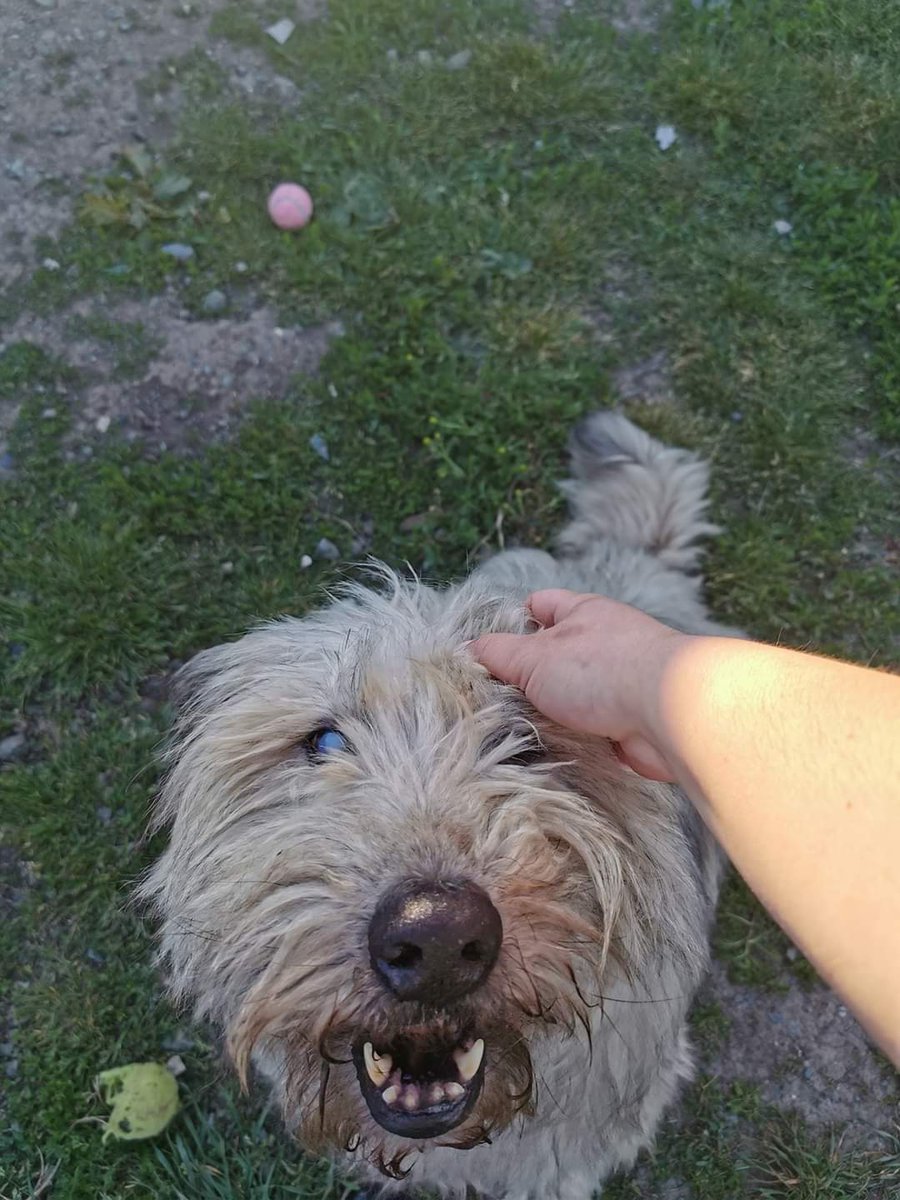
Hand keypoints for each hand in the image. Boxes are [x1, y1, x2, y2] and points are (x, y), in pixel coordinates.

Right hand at [470, 589, 684, 780]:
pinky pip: (592, 727)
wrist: (669, 712)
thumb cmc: (602, 670)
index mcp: (583, 613)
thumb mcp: (534, 657)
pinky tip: (554, 749)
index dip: (513, 621)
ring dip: (552, 712)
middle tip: (496, 697)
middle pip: (555, 655)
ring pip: (573, 695)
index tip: (489, 648)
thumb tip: (471, 648)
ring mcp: (621, 681)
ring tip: (518, 729)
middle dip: (528, 677)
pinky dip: (575, 738)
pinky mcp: (630, 720)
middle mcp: (605, 642)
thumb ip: (498, 653)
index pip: (541, 605)